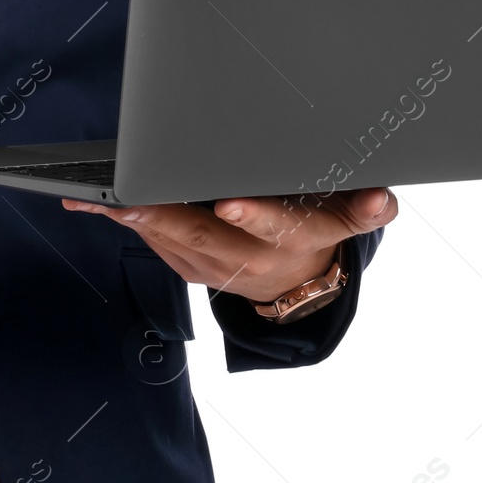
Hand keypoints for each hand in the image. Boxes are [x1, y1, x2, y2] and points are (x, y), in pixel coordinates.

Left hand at [63, 186, 396, 301]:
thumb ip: (363, 210)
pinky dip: (129, 223)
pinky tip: (98, 204)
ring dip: (135, 219)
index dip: (253, 216)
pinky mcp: (191, 267)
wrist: (301, 288)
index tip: (229, 202)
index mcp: (289, 241)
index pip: (273, 227)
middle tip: (129, 198)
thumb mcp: (346, 220)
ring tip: (100, 194)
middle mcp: (249, 260)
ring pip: (170, 241)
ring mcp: (215, 267)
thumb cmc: (317, 232)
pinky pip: (155, 244)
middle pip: (204, 236)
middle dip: (164, 217)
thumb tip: (383, 199)